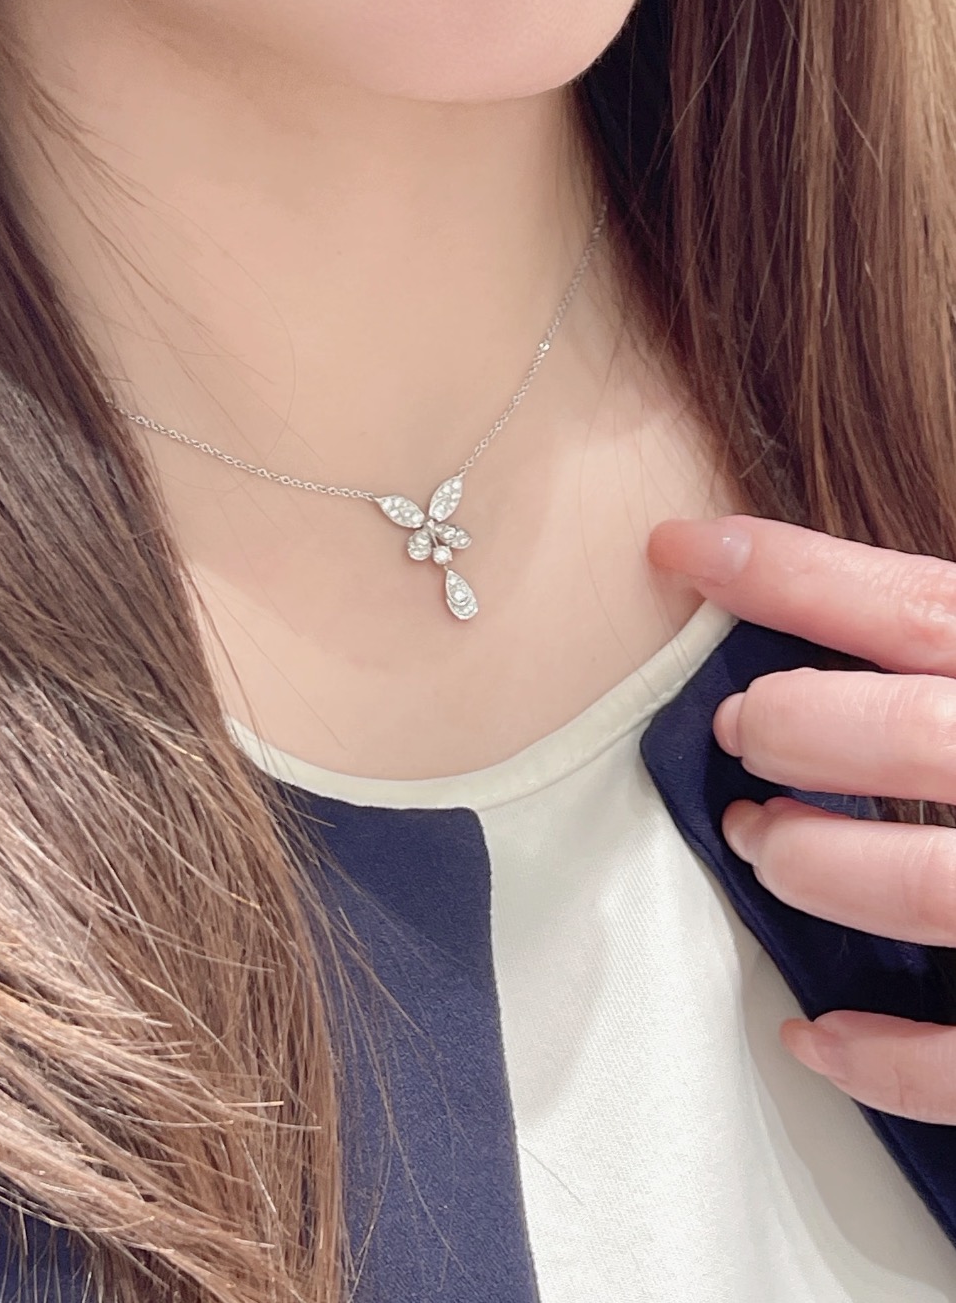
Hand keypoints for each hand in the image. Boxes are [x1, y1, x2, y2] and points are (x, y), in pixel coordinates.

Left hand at [648, 513, 955, 1123]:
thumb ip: (953, 646)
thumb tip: (798, 593)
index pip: (923, 609)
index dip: (792, 574)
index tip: (681, 549)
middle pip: (922, 736)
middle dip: (799, 727)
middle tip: (740, 731)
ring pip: (930, 888)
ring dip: (817, 868)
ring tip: (761, 845)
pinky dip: (883, 1059)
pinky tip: (817, 1032)